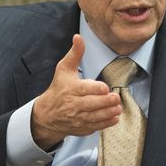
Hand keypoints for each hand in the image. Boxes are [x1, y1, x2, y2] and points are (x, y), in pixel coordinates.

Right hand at [31, 34, 121, 149]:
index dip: (97, 89)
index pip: (85, 89)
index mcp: (70, 89)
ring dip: (109, 112)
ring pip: (96, 116)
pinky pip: (96, 126)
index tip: (105, 88)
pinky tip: (114, 117)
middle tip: (116, 97)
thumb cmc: (59, 89)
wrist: (48, 114)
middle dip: (107, 101)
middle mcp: (73, 105)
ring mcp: (78, 118)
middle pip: (92, 104)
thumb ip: (75, 54)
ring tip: (118, 107)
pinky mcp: (82, 127)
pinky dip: (106, 123)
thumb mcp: (64, 69)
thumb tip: (78, 37)